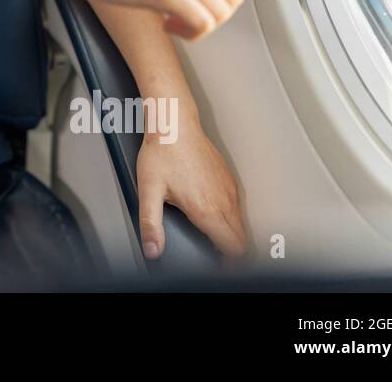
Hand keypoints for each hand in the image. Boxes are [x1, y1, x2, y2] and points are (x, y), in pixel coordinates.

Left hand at [136, 121, 246, 260]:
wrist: (174, 125)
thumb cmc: (162, 154)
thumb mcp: (148, 191)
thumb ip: (151, 224)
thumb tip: (152, 249)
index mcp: (207, 209)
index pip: (234, 248)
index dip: (229, 263)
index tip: (219, 267)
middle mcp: (224, 201)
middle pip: (242, 239)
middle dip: (232, 252)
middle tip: (217, 258)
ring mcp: (229, 189)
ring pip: (242, 223)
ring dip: (232, 234)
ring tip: (214, 238)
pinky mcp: (229, 179)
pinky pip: (238, 206)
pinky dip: (232, 218)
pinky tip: (213, 214)